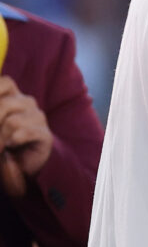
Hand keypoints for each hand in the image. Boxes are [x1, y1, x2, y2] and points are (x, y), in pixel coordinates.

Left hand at [0, 75, 52, 194]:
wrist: (23, 164)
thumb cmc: (3, 141)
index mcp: (13, 97)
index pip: (5, 83)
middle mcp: (27, 104)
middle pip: (4, 104)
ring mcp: (37, 118)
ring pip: (12, 122)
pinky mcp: (45, 135)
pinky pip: (24, 134)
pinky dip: (13, 142)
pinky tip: (11, 146)